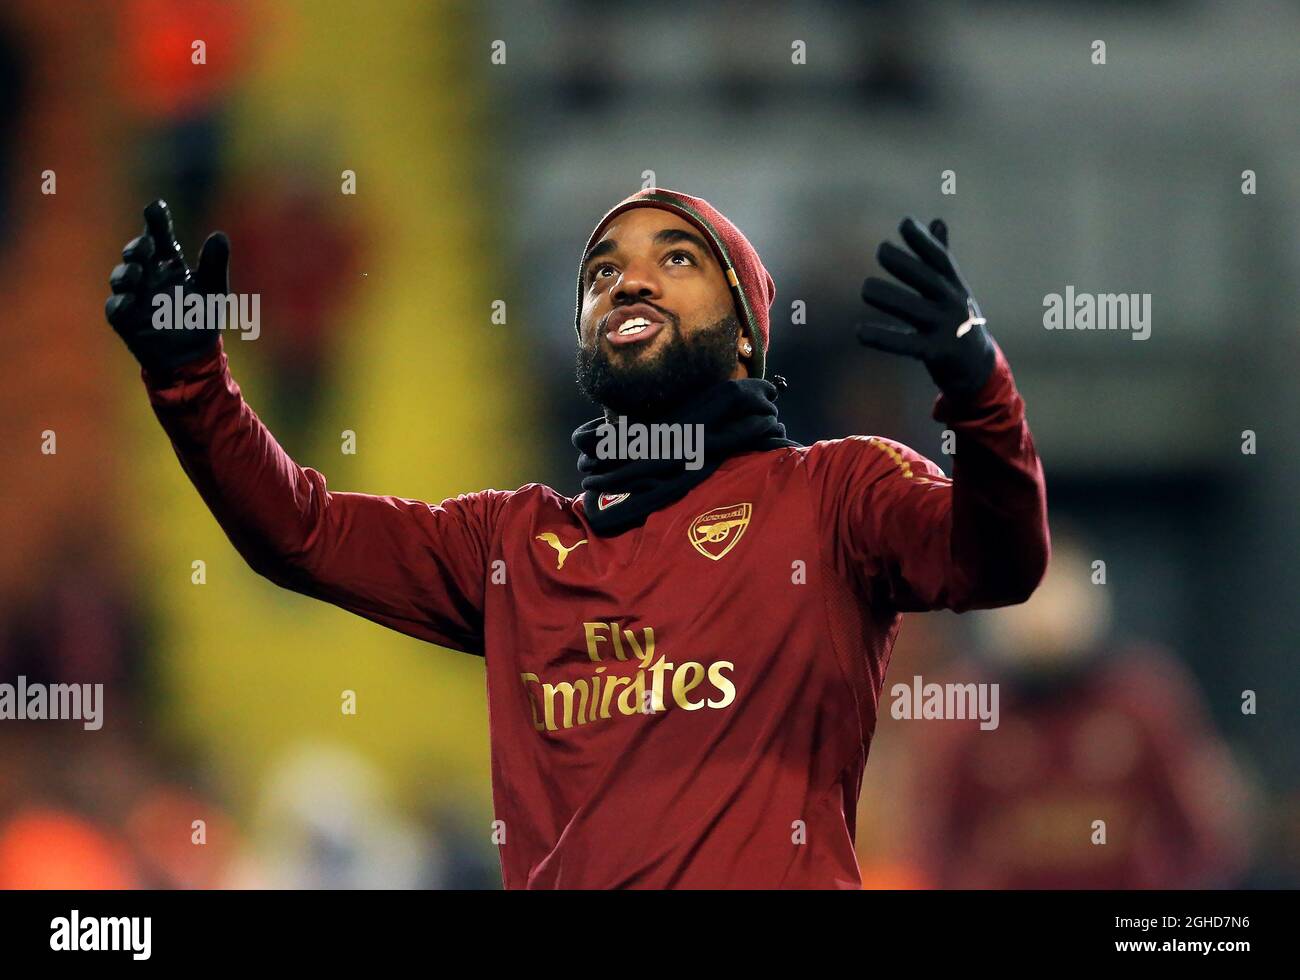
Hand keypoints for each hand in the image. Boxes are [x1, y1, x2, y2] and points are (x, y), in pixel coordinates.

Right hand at [105, 199, 229, 374]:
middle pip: (135, 253)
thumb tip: (219, 235)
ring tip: (136, 274)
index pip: (159, 237)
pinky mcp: (125, 319)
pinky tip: (129, 302)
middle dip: (136, 248)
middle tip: (145, 247)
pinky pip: (116, 308)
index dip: (156, 221)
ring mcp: (134, 295)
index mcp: (169, 264)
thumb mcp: (213, 291)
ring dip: (126, 273)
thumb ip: (214, 264)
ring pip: (121, 277)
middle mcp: (148, 275)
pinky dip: (120, 303)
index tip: (156, 208)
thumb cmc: (202, 319)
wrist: (194, 357)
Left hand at [856, 216, 995, 399]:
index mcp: (955, 286)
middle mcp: (953, 304)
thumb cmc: (958, 320)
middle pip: (929, 281)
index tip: (905, 223)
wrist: (978, 367)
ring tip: (865, 288)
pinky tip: (858, 332)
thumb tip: (936, 220)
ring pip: (914, 310)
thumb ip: (940, 257)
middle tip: (881, 250)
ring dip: (889, 298)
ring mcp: (947, 329)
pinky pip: (906, 345)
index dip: (924, 241)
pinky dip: (883, 338)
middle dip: (906, 264)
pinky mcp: (936, 354)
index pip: (940, 259)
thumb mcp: (953, 287)